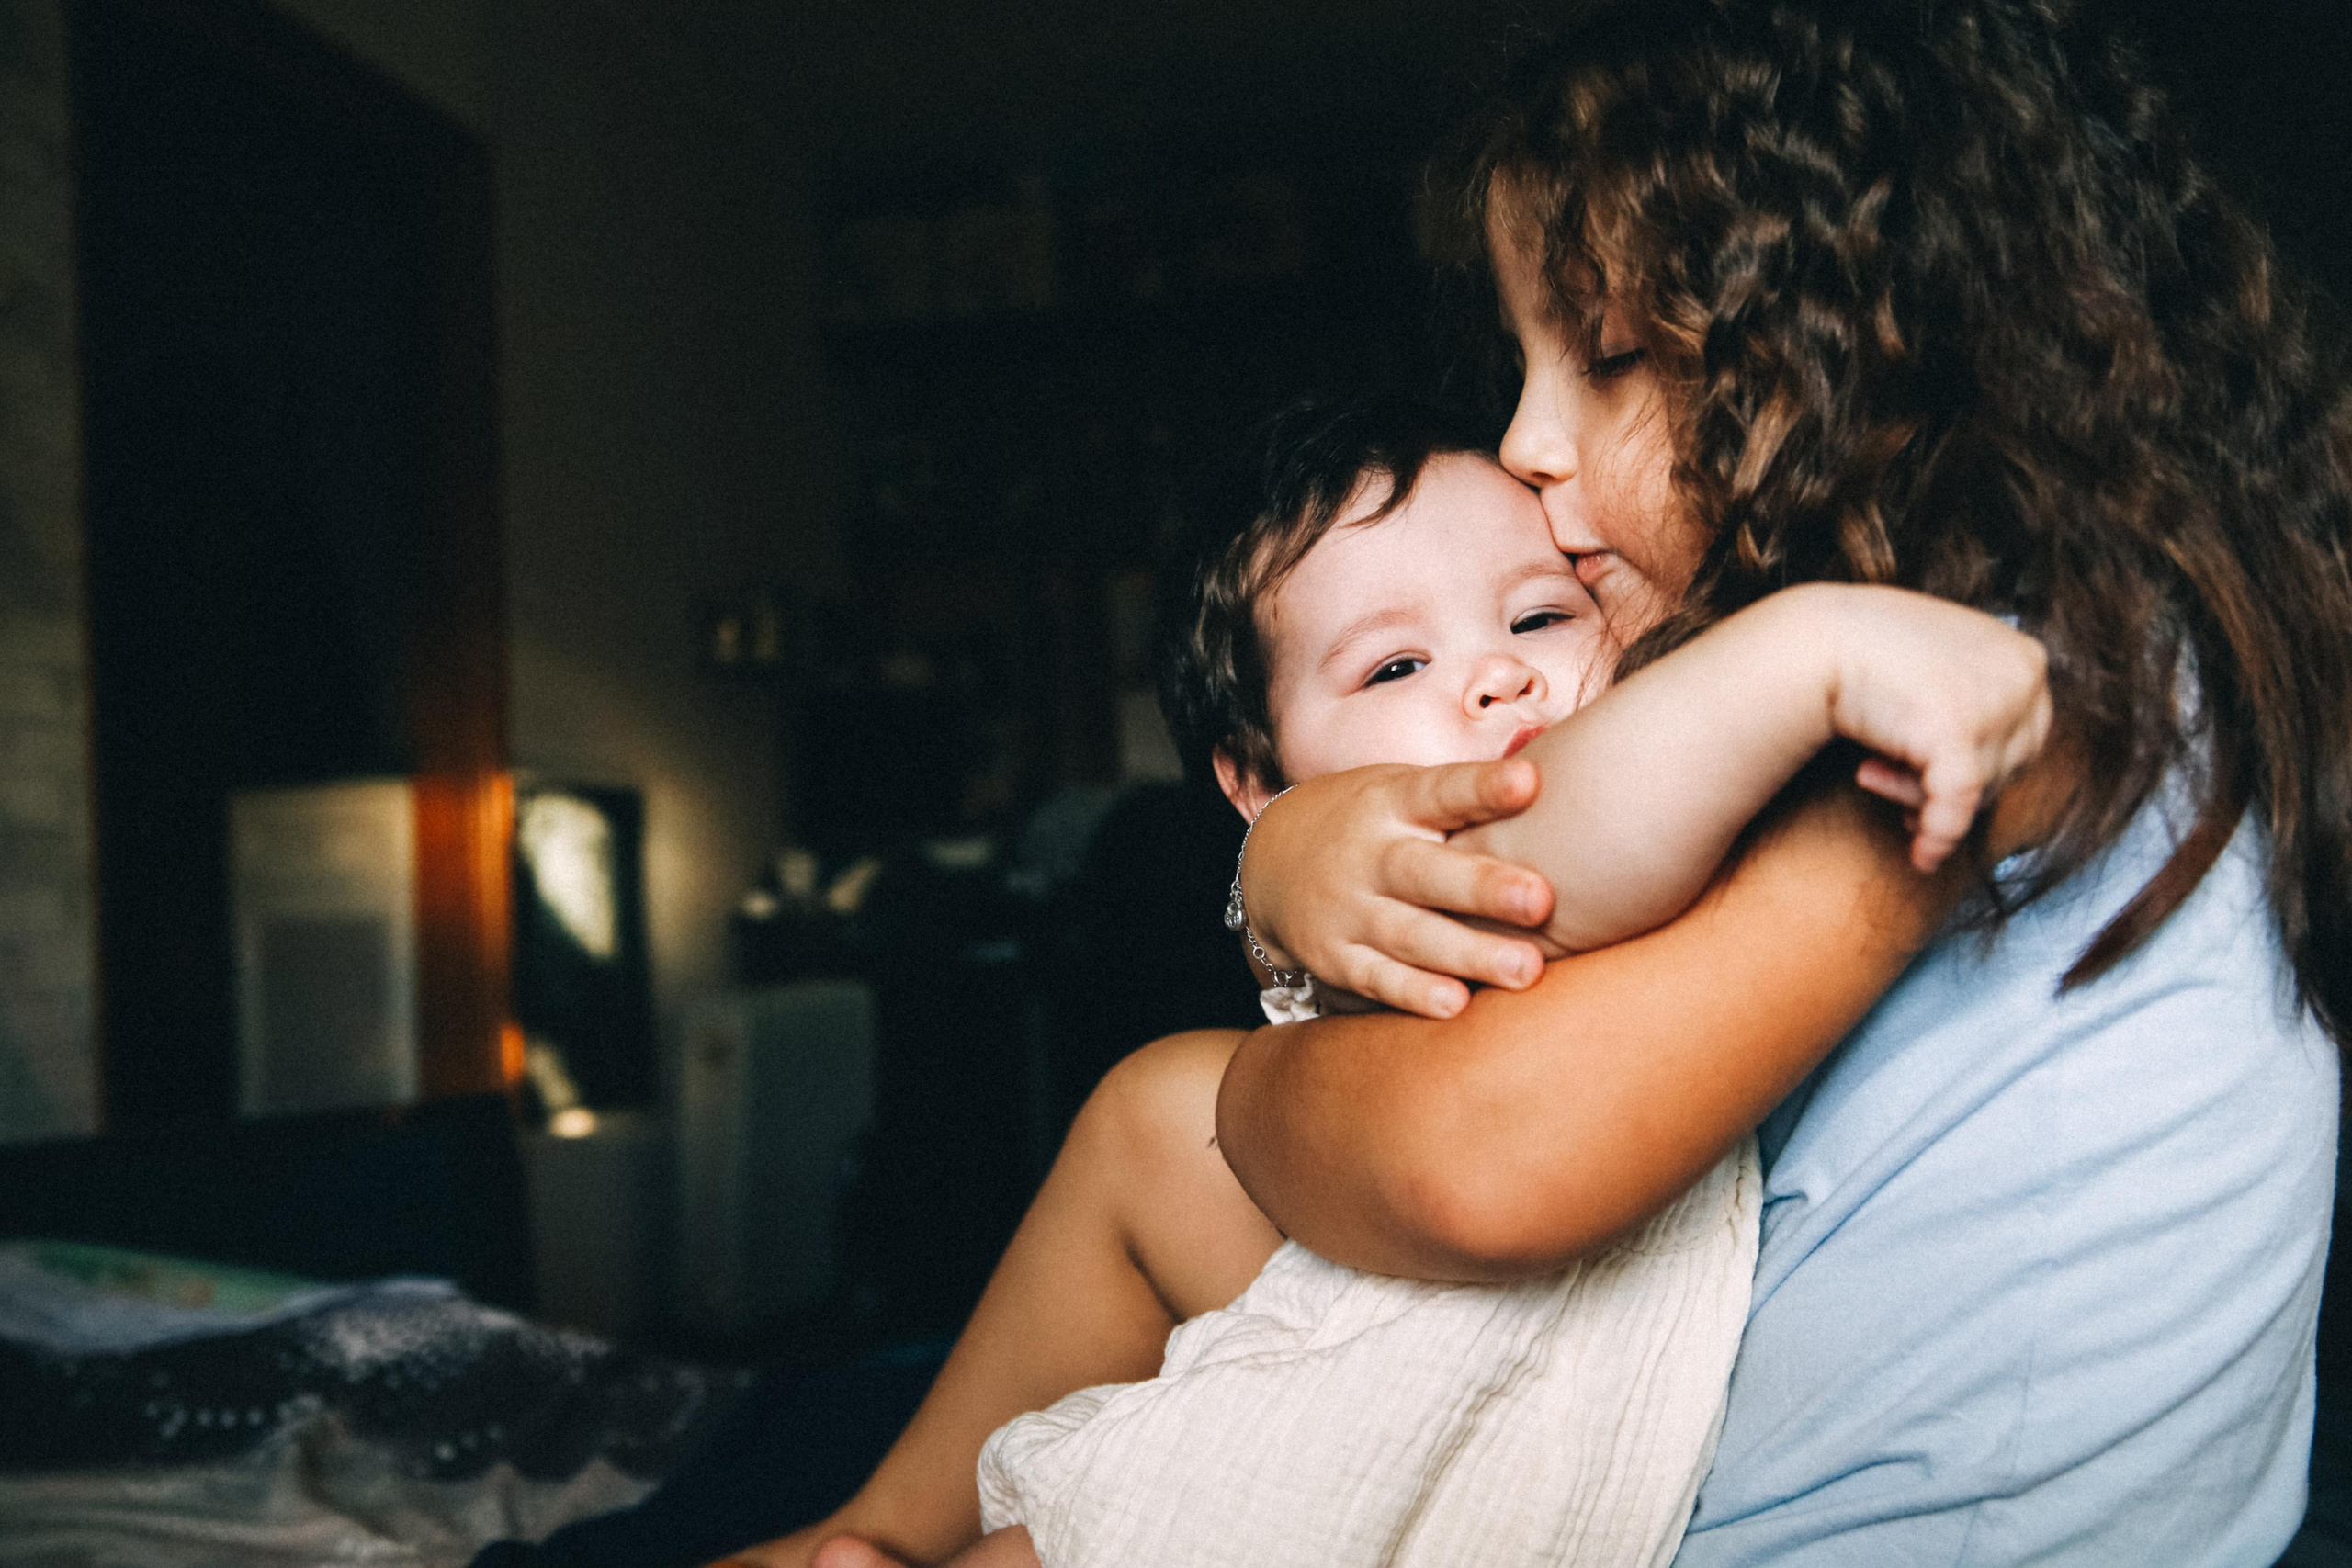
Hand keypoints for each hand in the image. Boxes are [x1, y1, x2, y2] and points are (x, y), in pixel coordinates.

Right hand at [1239, 761, 1555, 1016]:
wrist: (1269, 863)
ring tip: (1525, 969)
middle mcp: (1367, 854)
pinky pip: (1376, 978)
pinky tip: (1456, 1005)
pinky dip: (1412, 993)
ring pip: (1409, 934)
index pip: (1440, 792)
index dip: (1482, 788)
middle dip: (1482, 887)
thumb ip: (1465, 796)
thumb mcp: (1400, 792)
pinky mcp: (1334, 957)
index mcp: (1390, 801)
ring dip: (1466, 953)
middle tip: (1541, 900)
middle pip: (1425, 871)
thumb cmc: (1372, 824)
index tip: (1529, 784)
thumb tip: (1556, 773)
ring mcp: (1346, 908)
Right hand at [1815, 586, 2052, 871]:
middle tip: (1896, 785)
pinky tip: (1921, 855)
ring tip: (1871, 775)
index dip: (1980, 766)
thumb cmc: (1867, 648)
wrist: (1813, 641)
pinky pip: (1956, 806)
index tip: (1934, 780)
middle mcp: (2023, 676)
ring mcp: (1995, 703)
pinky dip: (1938, 836)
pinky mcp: (1958, 733)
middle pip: (2008, 766)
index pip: (2026, 736)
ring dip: (1922, 793)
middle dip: (1953, 783)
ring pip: (1979, 787)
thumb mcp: (1945, 660)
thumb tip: (1997, 757)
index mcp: (2026, 657)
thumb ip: (1980, 691)